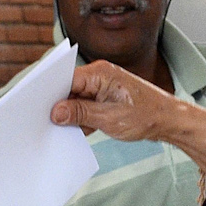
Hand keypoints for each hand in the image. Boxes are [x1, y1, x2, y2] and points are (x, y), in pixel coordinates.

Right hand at [52, 61, 205, 170]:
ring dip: (72, 115)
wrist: (168, 120)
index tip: (37, 108)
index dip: (50, 94)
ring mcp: (103, 87)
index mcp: (99, 73)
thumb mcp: (108, 118)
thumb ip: (80, 113)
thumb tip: (55, 112)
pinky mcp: (106, 98)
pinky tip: (78, 132)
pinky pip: (87, 106)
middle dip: (59, 106)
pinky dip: (83, 119)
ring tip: (62, 130)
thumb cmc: (145, 115)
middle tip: (45, 122)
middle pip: (69, 89)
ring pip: (77, 99)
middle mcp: (99, 76)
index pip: (66, 80)